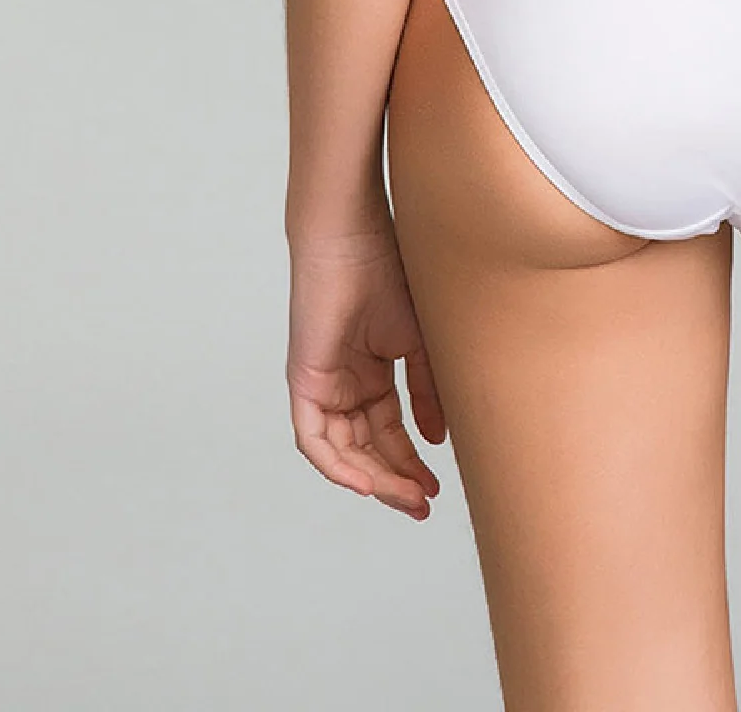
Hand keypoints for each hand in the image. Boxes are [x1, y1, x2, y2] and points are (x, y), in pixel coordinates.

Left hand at [286, 230, 445, 518]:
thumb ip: (426, 390)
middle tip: (423, 504)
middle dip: (395, 481)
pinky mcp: (303, 381)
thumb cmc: (389, 272)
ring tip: (407, 496)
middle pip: (366, 450)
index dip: (411, 463)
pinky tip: (366, 484)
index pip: (389, 434)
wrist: (355, 235)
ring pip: (342, 452)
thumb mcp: (418, 342)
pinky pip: (314, 439)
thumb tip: (436, 439)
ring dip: (373, 480)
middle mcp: (343, 386)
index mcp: (370, 375)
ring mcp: (322, 385)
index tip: (437, 487)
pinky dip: (336, 465)